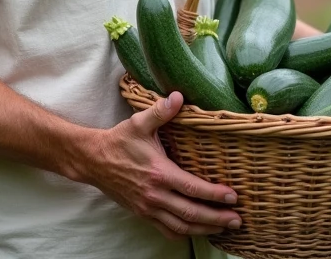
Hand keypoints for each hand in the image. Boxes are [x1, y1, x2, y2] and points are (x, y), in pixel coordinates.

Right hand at [84, 91, 241, 240]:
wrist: (93, 160)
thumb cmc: (118, 140)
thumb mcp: (138, 122)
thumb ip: (160, 111)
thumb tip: (178, 96)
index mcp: (158, 173)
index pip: (192, 188)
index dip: (214, 194)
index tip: (233, 197)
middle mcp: (155, 195)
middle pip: (191, 213)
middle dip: (217, 218)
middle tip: (237, 220)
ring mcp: (148, 207)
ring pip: (181, 226)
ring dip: (204, 229)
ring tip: (224, 228)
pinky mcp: (142, 214)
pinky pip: (166, 230)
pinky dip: (184, 234)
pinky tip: (197, 231)